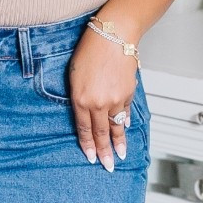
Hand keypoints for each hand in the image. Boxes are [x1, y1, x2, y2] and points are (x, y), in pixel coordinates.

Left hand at [67, 26, 137, 171]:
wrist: (113, 36)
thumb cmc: (89, 50)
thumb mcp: (75, 75)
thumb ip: (79, 97)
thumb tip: (88, 112)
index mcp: (81, 99)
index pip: (84, 129)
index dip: (88, 145)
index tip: (91, 158)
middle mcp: (98, 103)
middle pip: (101, 133)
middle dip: (105, 152)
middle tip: (108, 166)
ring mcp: (115, 99)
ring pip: (116, 126)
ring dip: (119, 142)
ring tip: (121, 155)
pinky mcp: (128, 93)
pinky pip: (125, 112)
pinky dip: (126, 121)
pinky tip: (126, 128)